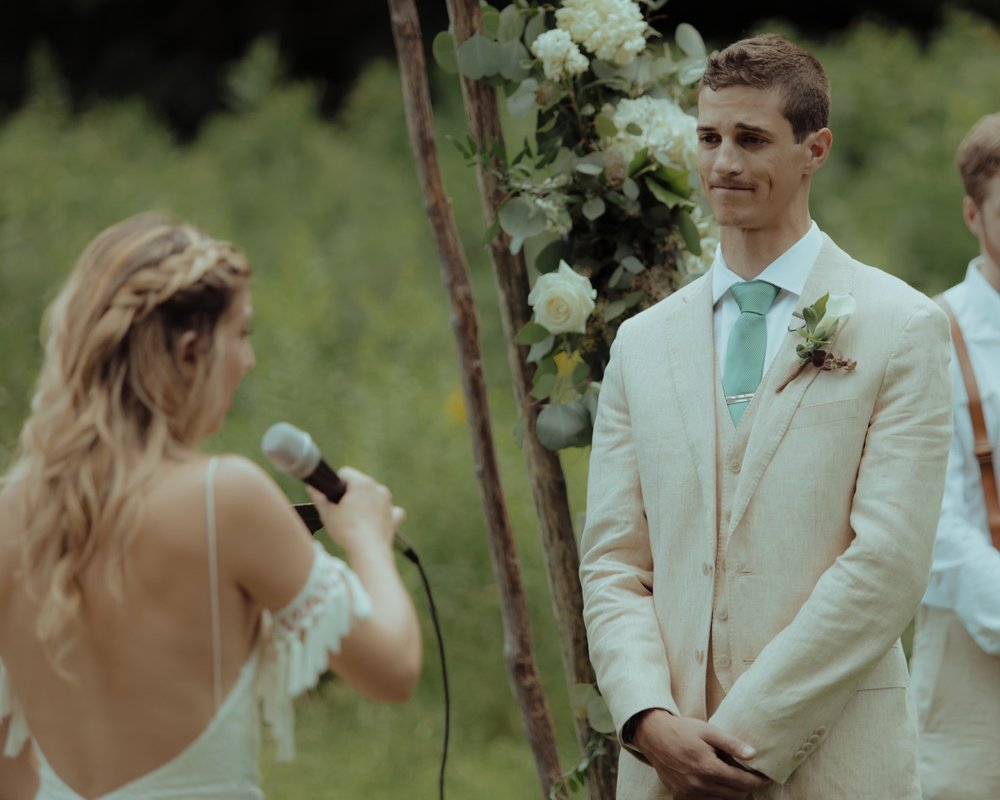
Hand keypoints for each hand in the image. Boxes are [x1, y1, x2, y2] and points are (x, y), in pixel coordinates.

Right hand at [306, 467, 404, 555]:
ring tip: (356, 520)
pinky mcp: (394, 516)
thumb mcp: (326, 513)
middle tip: (342, 512)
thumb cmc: (346, 531)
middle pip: (360, 484)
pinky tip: (374, 522)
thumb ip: (318, 497)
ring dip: (366, 504)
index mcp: (362, 483)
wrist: (368, 551)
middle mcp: (378, 489)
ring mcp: (388, 502)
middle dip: (351, 494)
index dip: (337, 485)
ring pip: (374, 496)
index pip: (345, 473)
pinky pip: (389, 510)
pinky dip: (382, 515)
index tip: (334, 498)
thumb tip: (312, 487)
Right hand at [633, 709, 769, 799]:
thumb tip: (753, 754)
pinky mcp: (681, 796)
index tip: (765, 777)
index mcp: (708, 768)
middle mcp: (699, 785)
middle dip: (747, 787)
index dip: (758, 781)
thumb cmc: (683, 731)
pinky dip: (715, 794)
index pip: (743, 782)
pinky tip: (714, 781)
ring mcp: (689, 793)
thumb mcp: (708, 731)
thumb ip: (731, 744)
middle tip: (749, 775)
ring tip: (731, 775)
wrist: (654, 737)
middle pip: (735, 795)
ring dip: (731, 791)